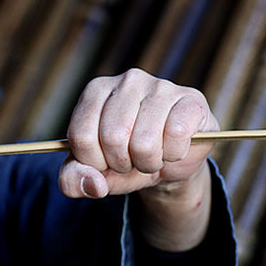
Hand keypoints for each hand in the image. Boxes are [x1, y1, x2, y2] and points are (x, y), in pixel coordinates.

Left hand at [58, 69, 217, 251]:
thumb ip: (74, 180)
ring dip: (148, 163)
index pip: (81, 136)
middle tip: (131, 159)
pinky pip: (176, 136)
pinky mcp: (191, 100)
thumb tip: (94, 184)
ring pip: (144, 142)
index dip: (93, 162)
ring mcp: (161, 86)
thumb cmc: (126, 160)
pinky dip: (173, 154)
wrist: (169, 162)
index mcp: (96, 91)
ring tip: (151, 155)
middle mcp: (127, 81)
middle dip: (122, 163)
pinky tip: (173, 147)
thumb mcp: (92, 173)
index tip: (104, 160)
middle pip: (113, 138)